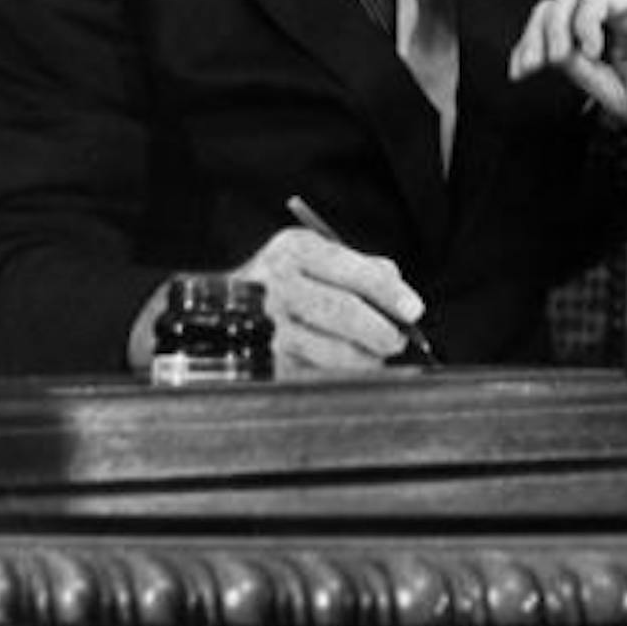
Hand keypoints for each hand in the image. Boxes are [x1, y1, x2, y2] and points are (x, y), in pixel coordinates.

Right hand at [127, 228, 428, 373]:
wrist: (212, 312)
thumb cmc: (281, 281)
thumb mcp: (313, 257)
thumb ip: (360, 267)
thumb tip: (400, 290)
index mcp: (293, 250)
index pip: (351, 270)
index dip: (389, 292)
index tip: (414, 310)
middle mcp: (276, 285)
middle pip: (343, 311)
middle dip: (381, 330)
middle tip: (397, 340)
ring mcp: (266, 327)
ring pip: (332, 350)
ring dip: (365, 358)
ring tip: (376, 354)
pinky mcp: (263, 362)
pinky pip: (315, 374)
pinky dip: (342, 375)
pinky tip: (350, 368)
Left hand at [507, 0, 626, 123]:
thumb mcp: (617, 97)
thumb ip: (584, 75)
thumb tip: (553, 58)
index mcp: (600, 47)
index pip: (549, 32)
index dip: (526, 46)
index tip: (520, 72)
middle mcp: (607, 25)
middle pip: (550, 8)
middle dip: (532, 35)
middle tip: (534, 66)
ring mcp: (623, 12)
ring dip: (555, 26)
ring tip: (564, 56)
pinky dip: (585, 23)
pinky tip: (594, 49)